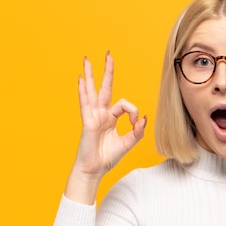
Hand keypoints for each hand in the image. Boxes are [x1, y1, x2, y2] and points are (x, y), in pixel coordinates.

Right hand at [65, 52, 146, 202]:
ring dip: (90, 75)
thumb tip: (144, 118)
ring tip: (86, 60)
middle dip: (107, 71)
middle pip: (104, 88)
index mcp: (110, 118)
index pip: (124, 105)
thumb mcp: (127, 143)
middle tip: (108, 55)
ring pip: (92, 91)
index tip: (136, 123)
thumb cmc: (107, 158)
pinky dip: (83, 91)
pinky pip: (85, 104)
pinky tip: (81, 79)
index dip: (133, 111)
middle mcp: (100, 114)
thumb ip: (137, 131)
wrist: (94, 170)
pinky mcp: (88, 122)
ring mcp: (93, 116)